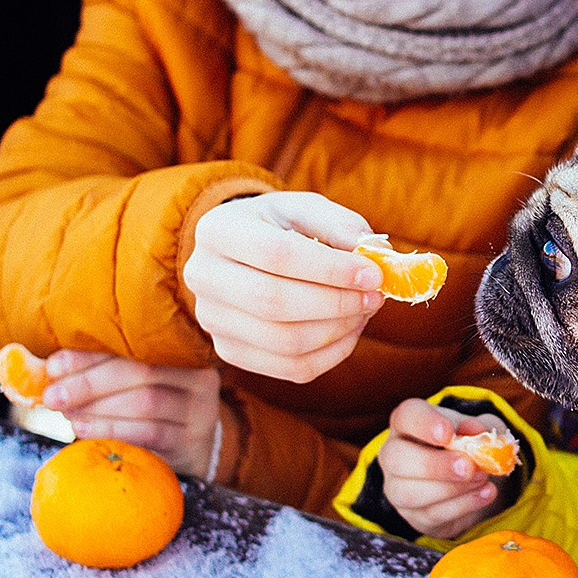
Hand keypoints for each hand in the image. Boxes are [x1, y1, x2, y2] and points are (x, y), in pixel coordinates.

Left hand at [40, 350, 222, 477]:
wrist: (190, 444)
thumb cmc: (150, 404)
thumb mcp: (132, 380)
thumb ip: (100, 369)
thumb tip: (44, 368)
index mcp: (182, 349)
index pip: (133, 345)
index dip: (90, 355)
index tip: (53, 366)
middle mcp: (199, 377)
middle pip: (141, 373)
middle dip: (89, 384)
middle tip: (52, 397)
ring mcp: (200, 411)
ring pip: (144, 403)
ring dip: (97, 409)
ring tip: (66, 415)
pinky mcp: (192, 442)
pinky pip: (149, 433)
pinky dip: (111, 430)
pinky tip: (84, 430)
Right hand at [183, 192, 384, 382]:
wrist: (241, 252)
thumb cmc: (279, 226)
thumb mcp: (305, 209)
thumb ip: (340, 225)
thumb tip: (374, 254)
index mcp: (217, 230)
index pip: (277, 255)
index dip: (331, 269)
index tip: (374, 273)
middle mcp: (203, 276)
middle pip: (274, 303)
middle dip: (337, 303)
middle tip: (375, 296)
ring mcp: (211, 319)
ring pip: (284, 342)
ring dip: (338, 330)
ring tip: (364, 310)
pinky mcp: (230, 351)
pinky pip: (290, 368)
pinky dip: (331, 355)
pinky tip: (349, 331)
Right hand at [377, 398, 509, 538]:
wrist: (474, 479)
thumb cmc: (468, 445)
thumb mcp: (480, 429)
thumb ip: (481, 428)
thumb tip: (477, 432)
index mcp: (407, 423)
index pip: (406, 416)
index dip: (424, 424)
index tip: (448, 433)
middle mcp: (393, 453)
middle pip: (397, 458)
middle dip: (434, 465)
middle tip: (468, 467)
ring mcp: (398, 488)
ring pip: (409, 492)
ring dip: (450, 488)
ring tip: (482, 479)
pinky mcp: (413, 516)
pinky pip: (430, 514)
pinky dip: (462, 505)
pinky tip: (484, 494)